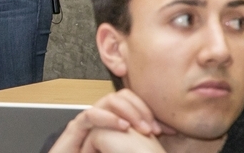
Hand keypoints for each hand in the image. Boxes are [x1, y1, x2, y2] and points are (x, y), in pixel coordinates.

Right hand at [47, 90, 171, 152]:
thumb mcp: (125, 152)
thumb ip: (140, 144)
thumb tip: (166, 144)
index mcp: (114, 121)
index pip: (135, 103)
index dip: (151, 112)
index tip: (169, 130)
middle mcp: (102, 117)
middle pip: (123, 97)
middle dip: (141, 109)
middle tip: (154, 129)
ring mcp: (88, 121)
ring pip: (109, 101)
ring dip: (129, 111)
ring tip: (142, 128)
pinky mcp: (75, 129)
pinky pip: (91, 114)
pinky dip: (108, 118)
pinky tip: (123, 127)